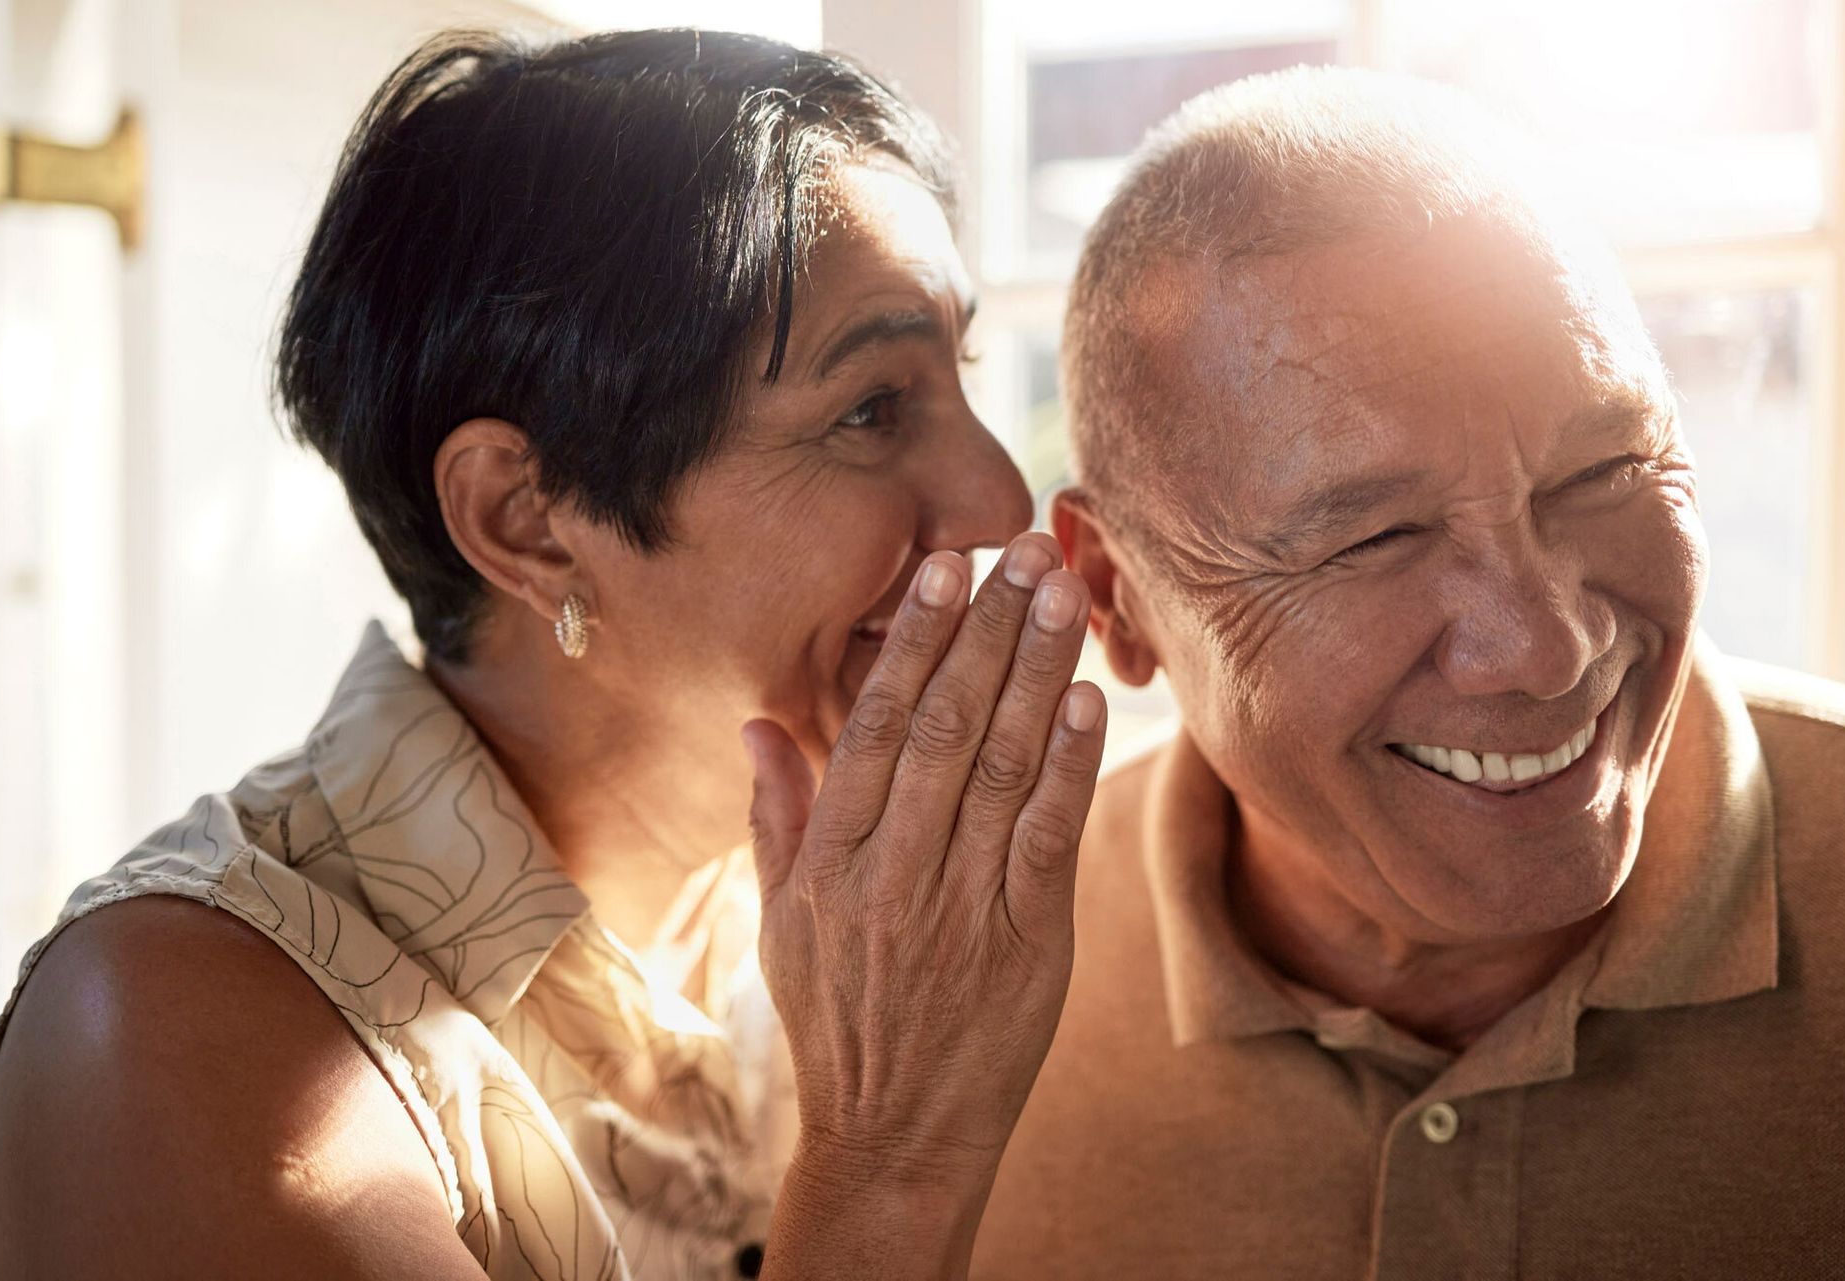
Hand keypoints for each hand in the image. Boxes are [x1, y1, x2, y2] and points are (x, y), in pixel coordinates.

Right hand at [744, 531, 1105, 1278]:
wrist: (894, 1133)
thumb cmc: (838, 1018)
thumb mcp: (782, 921)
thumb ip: (777, 815)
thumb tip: (758, 723)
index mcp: (831, 860)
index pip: (876, 725)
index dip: (913, 640)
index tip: (940, 568)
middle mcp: (892, 873)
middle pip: (947, 727)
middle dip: (988, 629)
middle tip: (1022, 549)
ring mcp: (961, 906)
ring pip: (1003, 767)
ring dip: (1036, 671)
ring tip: (1062, 594)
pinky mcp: (1027, 942)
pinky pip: (1048, 838)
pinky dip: (1069, 766)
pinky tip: (1085, 701)